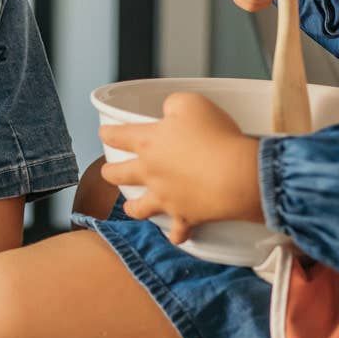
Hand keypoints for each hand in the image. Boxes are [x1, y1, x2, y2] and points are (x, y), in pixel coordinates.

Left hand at [99, 92, 262, 242]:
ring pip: (138, 208)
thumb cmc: (214, 136)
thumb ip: (173, 104)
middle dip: (110, 172)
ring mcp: (165, 198)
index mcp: (149, 142)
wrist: (235, 175)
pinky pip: (177, 231)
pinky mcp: (184, 216)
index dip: (108, 133)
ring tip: (131, 207)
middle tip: (108, 171)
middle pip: (118, 174)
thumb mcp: (191, 103)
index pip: (118, 136)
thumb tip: (168, 112)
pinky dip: (176, 233)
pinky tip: (176, 234)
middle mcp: (150, 172)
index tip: (104, 133)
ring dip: (133, 207)